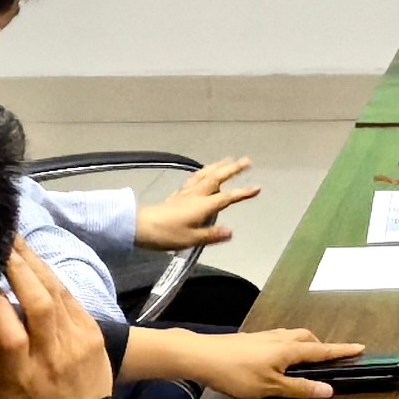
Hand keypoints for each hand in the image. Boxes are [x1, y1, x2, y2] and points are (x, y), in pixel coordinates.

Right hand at [0, 244, 114, 398]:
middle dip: (20, 270)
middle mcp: (50, 355)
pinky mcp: (91, 333)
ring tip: (15, 239)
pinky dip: (53, 278)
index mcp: (20, 375)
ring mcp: (75, 341)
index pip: (10, 333)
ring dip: (36, 265)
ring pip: (56, 295)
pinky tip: (35, 260)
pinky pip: (71, 298)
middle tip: (0, 243)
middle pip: (39, 304)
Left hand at [134, 158, 258, 249]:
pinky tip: (203, 171)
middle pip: (217, 178)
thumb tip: (231, 232)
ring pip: (205, 175)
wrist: (140, 226)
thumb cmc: (166, 234)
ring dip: (218, 166)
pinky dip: (203, 172)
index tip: (257, 187)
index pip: (227, 197)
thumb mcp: (192, 239)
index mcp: (202, 205)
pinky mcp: (177, 195)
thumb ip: (212, 235)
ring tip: (228, 160)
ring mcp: (186, 193)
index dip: (243, 193)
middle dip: (233, 169)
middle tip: (247, 160)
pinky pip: (194, 178)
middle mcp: (196, 195)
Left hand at [154, 326, 367, 398]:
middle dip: (321, 347)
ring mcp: (265, 337)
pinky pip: (279, 340)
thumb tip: (329, 389)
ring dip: (304, 346)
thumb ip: (299, 388)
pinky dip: (288, 347)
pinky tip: (278, 359)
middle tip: (328, 360)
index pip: (322, 351)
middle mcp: (280, 339)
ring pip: (292, 337)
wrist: (203, 356)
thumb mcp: (270, 387)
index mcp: (289, 350)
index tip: (360, 348)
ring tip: (304, 362)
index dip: (341, 351)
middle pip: (308, 339)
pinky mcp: (252, 340)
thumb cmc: (238, 374)